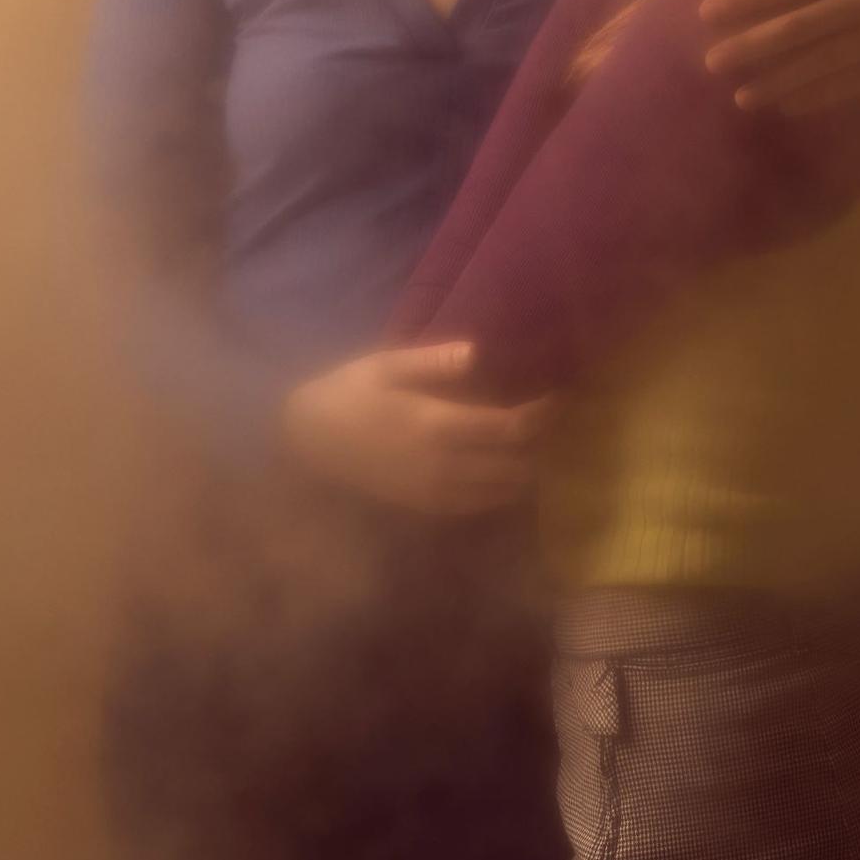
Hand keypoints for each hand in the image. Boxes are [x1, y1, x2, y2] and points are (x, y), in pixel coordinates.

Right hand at [279, 341, 554, 518]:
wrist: (302, 442)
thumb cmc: (344, 393)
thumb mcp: (383, 366)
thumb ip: (432, 362)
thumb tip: (477, 352)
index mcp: (435, 425)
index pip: (507, 428)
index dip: (540, 416)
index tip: (557, 398)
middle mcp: (441, 466)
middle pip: (512, 466)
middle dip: (538, 447)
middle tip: (553, 424)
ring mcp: (431, 492)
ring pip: (498, 493)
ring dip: (523, 473)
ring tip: (537, 449)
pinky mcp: (421, 507)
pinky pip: (474, 507)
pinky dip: (498, 494)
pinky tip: (506, 477)